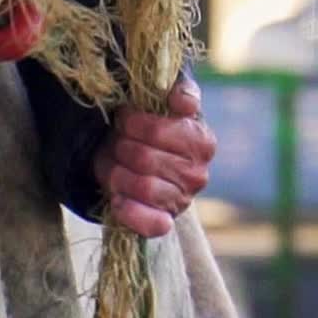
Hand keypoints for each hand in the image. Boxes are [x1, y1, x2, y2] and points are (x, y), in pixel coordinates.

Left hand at [94, 77, 215, 236]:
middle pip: (143, 157)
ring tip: (114, 164)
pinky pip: (151, 224)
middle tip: (116, 142)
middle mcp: (198, 174)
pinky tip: (118, 198)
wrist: (135, 165)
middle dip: (120, 147)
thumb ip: (180, 94)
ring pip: (141, 186)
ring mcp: (183, 200)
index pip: (157, 129)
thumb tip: (182, 100)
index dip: (131, 122)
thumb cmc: (148, 132)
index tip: (124, 118)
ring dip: (117, 173)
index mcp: (202, 142)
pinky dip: (130, 211)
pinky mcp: (166, 223)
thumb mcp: (163, 106)